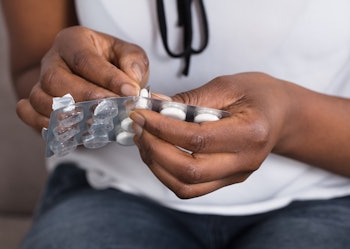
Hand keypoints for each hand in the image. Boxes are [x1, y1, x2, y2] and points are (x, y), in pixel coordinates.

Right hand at [17, 26, 148, 130]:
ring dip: (67, 115)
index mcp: (74, 41)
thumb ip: (134, 63)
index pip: (85, 59)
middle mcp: (52, 60)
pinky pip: (28, 113)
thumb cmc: (113, 63)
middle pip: (55, 79)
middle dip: (86, 98)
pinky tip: (70, 130)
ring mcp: (40, 82)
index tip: (130, 92)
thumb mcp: (129, 55)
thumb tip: (131, 80)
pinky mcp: (35, 103)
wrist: (96, 77)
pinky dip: (44, 125)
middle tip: (112, 110)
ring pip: (40, 99)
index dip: (107, 78)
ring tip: (95, 123)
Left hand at [130, 72, 291, 197]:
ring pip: (186, 186)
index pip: (197, 139)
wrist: (282, 114)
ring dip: (156, 164)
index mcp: (250, 133)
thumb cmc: (259, 95)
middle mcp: (245, 161)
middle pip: (188, 171)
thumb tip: (154, 106)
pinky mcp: (227, 180)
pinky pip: (190, 188)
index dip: (162, 127)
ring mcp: (236, 175)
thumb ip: (190, 98)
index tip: (141, 114)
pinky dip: (166, 173)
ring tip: (144, 139)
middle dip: (154, 149)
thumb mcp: (227, 85)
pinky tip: (158, 152)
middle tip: (138, 127)